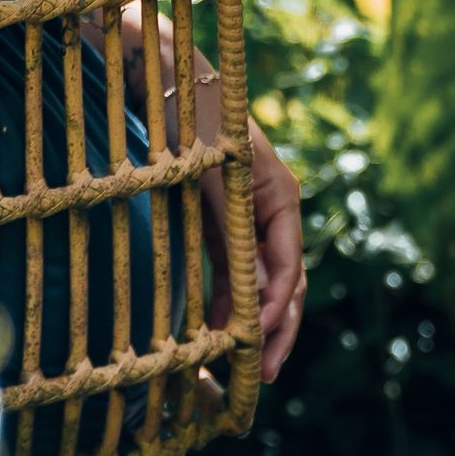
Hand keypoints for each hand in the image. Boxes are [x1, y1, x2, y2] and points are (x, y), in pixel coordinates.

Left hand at [203, 117, 304, 379]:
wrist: (165, 81)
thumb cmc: (193, 120)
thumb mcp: (213, 175)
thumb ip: (234, 228)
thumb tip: (258, 291)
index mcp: (281, 196)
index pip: (289, 266)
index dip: (277, 308)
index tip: (259, 343)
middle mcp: (272, 210)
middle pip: (285, 280)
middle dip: (277, 328)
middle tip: (263, 374)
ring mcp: (250, 216)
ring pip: (261, 279)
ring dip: (254, 320)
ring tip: (243, 364)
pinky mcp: (224, 219)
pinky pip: (235, 266)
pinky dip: (231, 297)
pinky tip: (221, 328)